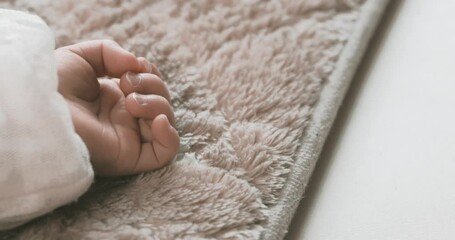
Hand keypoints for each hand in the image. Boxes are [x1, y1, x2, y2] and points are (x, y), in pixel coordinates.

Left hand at [55, 40, 178, 175]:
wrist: (40, 111)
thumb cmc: (52, 85)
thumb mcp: (80, 56)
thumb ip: (110, 52)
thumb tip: (136, 64)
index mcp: (114, 98)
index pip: (149, 85)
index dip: (149, 71)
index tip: (133, 66)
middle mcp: (124, 118)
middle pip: (161, 100)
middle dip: (152, 84)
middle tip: (127, 83)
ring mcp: (129, 138)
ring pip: (166, 122)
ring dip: (157, 104)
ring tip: (130, 101)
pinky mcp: (130, 157)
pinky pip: (165, 153)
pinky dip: (170, 135)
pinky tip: (157, 120)